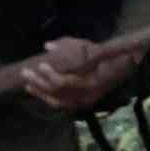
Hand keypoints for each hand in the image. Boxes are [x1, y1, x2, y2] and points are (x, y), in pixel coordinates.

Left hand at [23, 32, 149, 115]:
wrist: (123, 67)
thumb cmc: (104, 54)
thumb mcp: (88, 45)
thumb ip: (68, 45)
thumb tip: (47, 47)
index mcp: (90, 81)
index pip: (65, 82)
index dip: (50, 75)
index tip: (40, 65)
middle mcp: (87, 95)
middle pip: (58, 92)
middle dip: (39, 82)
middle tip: (26, 73)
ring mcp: (85, 101)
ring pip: (58, 101)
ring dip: (41, 93)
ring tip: (28, 85)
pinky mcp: (82, 104)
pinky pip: (62, 105)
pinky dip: (48, 98)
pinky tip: (38, 92)